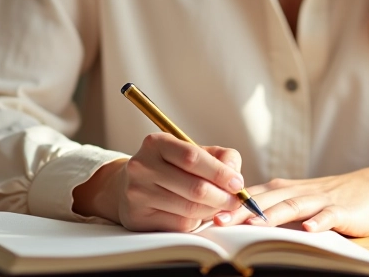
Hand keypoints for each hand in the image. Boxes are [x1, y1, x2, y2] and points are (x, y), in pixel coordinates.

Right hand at [73, 133, 244, 231]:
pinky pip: (179, 224)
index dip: (220, 173)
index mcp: (156, 143)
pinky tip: (198, 214)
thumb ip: (221, 157)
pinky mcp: (138, 218)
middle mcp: (142, 167)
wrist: (129, 185)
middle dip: (223, 197)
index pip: (193, 158)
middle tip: (237, 201)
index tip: (238, 184)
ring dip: (213, 211)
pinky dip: (196, 221)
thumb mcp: (194, 151)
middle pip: (194, 188)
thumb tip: (235, 178)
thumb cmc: (171, 166)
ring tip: (221, 207)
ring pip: (189, 209)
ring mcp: (137, 194)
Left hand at [214, 169, 368, 236]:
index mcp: (284, 190)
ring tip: (254, 225)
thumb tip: (234, 221)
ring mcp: (320, 200)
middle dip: (241, 211)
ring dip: (272, 215)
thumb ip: (271, 207)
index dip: (229, 205)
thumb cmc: (328, 198)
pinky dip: (318, 222)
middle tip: (218, 221)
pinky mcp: (341, 210)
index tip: (205, 215)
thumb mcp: (296, 199)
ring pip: (293, 206)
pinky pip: (328, 216)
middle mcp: (298, 191)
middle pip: (266, 200)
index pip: (251, 196)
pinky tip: (308, 229)